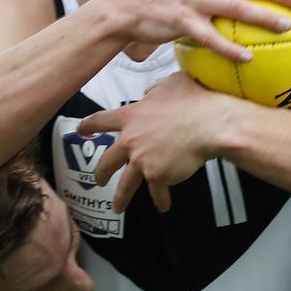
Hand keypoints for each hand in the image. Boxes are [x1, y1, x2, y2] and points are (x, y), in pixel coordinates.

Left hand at [77, 73, 229, 212]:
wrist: (210, 125)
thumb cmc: (193, 99)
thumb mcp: (171, 83)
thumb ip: (155, 89)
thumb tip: (148, 94)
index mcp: (130, 116)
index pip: (101, 121)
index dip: (89, 125)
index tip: (80, 130)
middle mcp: (130, 140)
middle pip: (107, 160)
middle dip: (100, 172)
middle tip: (98, 179)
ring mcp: (142, 160)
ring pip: (124, 185)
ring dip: (120, 198)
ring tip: (117, 207)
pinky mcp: (157, 176)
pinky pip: (156, 192)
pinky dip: (160, 200)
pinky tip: (163, 205)